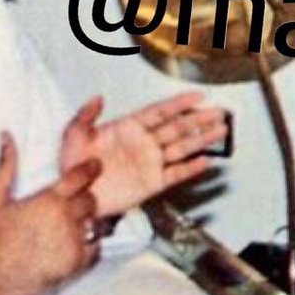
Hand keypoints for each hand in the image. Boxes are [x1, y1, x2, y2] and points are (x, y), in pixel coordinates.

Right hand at [0, 133, 101, 294]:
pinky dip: (90, 247)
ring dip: (89, 224)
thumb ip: (6, 166)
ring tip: (75, 227)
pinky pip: (96, 249)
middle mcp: (66, 218)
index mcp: (49, 200)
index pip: (82, 176)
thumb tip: (6, 135)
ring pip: (96, 225)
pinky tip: (75, 246)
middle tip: (77, 205)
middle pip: (92, 201)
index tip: (94, 167)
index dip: (90, 169)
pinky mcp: (76, 263)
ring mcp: (73, 242)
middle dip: (86, 201)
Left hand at [60, 92, 229, 217]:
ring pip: (182, 148)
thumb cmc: (73, 166)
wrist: (75, 197)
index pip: (159, 112)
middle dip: (199, 119)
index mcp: (129, 128)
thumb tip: (98, 97)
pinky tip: (206, 161)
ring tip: (221, 130)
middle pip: (178, 128)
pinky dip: (191, 169)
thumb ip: (86, 116)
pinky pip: (176, 174)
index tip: (198, 97)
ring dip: (202, 139)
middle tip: (219, 112)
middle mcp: (144, 144)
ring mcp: (150, 163)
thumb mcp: (73, 135)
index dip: (179, 104)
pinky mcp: (152, 183)